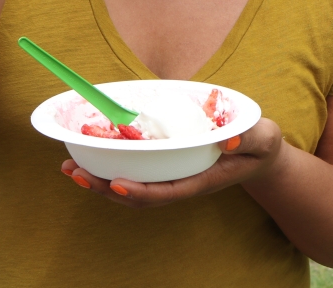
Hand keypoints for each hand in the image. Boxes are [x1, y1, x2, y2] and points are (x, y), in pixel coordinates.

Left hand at [60, 118, 283, 208]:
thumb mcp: (263, 137)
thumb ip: (249, 137)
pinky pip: (133, 172)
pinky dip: (108, 167)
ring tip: (69, 167)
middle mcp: (181, 183)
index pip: (166, 192)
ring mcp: (171, 178)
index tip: (115, 184)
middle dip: (105, 187)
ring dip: (99, 180)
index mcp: (201, 180)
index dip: (139, 192)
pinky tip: (89, 155)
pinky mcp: (165, 167)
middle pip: (138, 196)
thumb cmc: (260, 145)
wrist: (258, 155)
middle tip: (76, 172)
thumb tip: (227, 138)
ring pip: (130, 187)